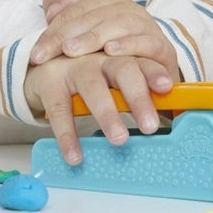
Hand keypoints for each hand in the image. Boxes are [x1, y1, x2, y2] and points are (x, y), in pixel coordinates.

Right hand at [24, 51, 174, 165]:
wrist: (42, 61)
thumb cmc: (89, 73)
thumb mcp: (113, 76)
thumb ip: (137, 91)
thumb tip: (170, 117)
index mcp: (122, 56)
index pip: (143, 61)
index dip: (155, 72)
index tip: (167, 87)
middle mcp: (101, 57)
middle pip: (124, 71)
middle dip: (138, 97)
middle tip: (150, 125)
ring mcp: (75, 67)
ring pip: (94, 88)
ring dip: (107, 115)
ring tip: (119, 139)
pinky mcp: (50, 81)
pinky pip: (60, 110)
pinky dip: (67, 135)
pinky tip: (75, 155)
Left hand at [30, 0, 179, 79]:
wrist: (152, 79)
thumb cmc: (116, 59)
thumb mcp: (88, 41)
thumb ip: (69, 19)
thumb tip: (51, 5)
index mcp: (111, 3)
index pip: (77, 10)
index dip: (54, 30)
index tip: (35, 54)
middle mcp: (131, 12)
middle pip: (97, 15)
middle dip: (69, 35)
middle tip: (47, 55)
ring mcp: (149, 28)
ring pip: (121, 23)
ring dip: (95, 36)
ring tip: (73, 51)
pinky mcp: (164, 48)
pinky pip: (148, 41)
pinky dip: (130, 44)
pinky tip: (110, 51)